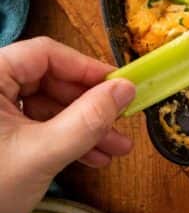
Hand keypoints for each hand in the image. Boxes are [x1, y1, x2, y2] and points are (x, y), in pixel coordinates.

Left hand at [0, 38, 135, 212]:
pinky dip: (66, 141)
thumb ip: (87, 119)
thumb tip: (126, 89)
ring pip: (47, 107)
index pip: (44, 54)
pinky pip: (37, 127)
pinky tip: (93, 158)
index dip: (85, 68)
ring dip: (84, 127)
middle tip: (122, 122)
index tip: (118, 86)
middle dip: (90, 106)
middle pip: (49, 80)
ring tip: (115, 149)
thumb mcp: (42, 154)